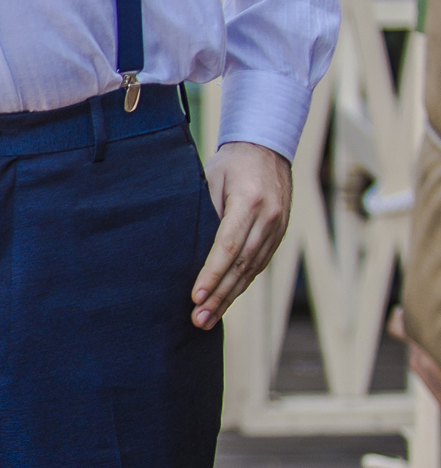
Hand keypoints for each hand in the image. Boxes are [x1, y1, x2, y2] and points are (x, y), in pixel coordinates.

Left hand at [191, 141, 291, 330]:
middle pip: (241, 265)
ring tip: (207, 319)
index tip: (196, 295)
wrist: (267, 147)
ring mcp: (277, 228)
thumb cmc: (232, 162)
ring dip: (228, 297)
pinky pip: (258, 265)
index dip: (212, 273)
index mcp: (249, 201)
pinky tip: (225, 301)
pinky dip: (241, 285)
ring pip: (251, 270)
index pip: (228, 245)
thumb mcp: (212, 178)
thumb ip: (206, 212)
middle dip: (218, 295)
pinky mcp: (278, 235)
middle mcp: (268, 218)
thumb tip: (188, 249)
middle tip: (197, 319)